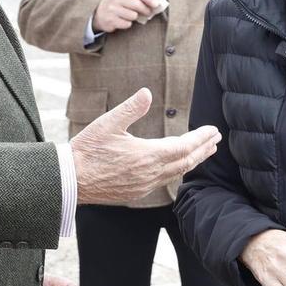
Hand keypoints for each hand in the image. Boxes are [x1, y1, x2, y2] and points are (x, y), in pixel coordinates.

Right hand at [71, 89, 220, 204]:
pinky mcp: (136, 192)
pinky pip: (164, 181)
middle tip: (216, 140)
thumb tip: (147, 93)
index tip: (213, 130)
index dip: (201, 138)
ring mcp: (144, 185)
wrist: (69, 180)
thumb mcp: (108, 123)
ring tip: (203, 152)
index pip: (184, 146)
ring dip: (192, 161)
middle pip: (186, 161)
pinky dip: (177, 171)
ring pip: (176, 173)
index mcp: (147, 155)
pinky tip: (177, 166)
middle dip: (203, 150)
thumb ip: (130, 108)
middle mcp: (150, 173)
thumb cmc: (87, 150)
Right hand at [92, 0, 165, 34]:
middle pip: (136, 4)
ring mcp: (111, 9)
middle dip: (146, 10)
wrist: (98, 13)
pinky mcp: (110, 20)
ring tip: (131, 16)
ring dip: (135, 17)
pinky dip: (128, 24)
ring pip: (133, 16)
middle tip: (149, 13)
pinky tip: (123, 20)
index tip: (157, 4)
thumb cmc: (117, 3)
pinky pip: (127, 24)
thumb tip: (156, 3)